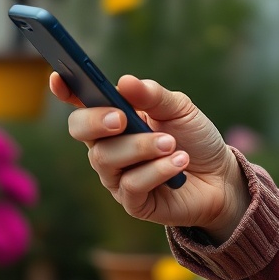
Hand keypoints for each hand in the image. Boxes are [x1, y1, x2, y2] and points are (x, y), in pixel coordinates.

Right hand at [50, 73, 248, 240]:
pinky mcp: (132, 202)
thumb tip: (124, 82)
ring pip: (106, 158)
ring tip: (170, 143)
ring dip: (140, 147)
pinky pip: (131, 185)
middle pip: (80, 130)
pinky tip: (178, 162)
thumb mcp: (180, 108)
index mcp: (116, 117)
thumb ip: (152, 95)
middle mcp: (108, 146)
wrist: (219, 176)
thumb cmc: (193, 137)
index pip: (82, 102)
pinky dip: (157, 170)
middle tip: (122, 118)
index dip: (66, 89)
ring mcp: (117, 175)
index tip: (58, 77)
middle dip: (96, 121)